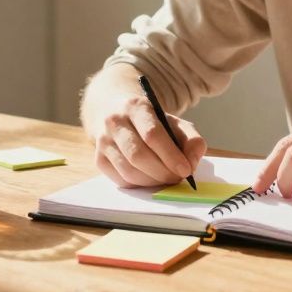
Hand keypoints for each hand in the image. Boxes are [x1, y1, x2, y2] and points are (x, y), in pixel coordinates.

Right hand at [90, 94, 206, 187]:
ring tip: (166, 179)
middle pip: (139, 155)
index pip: (152, 134)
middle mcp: (115, 122)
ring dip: (152, 181)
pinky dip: (139, 185)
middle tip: (178, 178)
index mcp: (136, 107)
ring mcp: (103, 141)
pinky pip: (120, 180)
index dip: (171, 155)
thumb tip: (192, 163)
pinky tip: (150, 178)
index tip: (186, 170)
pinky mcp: (99, 159)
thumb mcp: (174, 122)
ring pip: (129, 171)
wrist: (116, 112)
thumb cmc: (151, 122)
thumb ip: (191, 139)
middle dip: (162, 172)